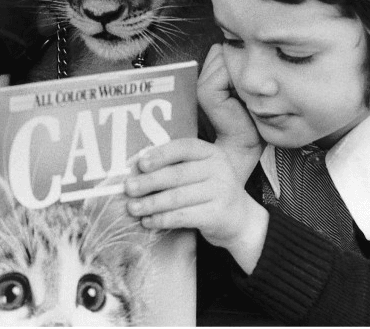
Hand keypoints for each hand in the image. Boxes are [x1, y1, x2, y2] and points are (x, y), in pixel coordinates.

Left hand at [125, 138, 257, 248]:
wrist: (240, 219)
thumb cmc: (209, 191)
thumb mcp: (200, 171)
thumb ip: (176, 165)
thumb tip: (137, 167)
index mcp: (211, 152)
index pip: (184, 148)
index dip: (161, 154)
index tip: (141, 163)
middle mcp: (219, 169)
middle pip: (177, 174)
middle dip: (149, 182)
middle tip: (129, 188)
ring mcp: (221, 192)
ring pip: (178, 198)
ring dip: (151, 203)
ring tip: (133, 208)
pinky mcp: (217, 215)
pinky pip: (183, 217)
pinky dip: (162, 219)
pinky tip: (148, 221)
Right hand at [198, 44, 262, 177]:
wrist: (243, 148)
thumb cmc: (250, 121)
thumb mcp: (246, 89)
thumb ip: (238, 69)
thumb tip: (248, 48)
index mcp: (209, 76)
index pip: (223, 49)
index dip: (239, 59)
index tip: (252, 81)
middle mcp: (200, 77)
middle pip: (223, 50)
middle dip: (239, 63)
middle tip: (248, 89)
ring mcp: (200, 84)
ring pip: (223, 56)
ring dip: (239, 70)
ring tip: (245, 93)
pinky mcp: (205, 92)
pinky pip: (225, 70)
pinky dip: (238, 79)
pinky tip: (242, 96)